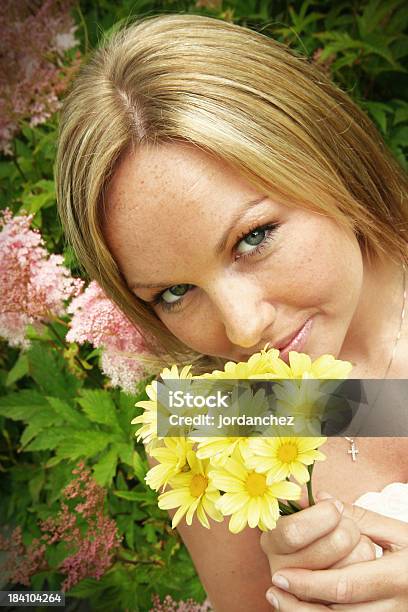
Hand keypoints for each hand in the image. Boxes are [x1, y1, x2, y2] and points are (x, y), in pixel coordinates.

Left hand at [263, 493, 407, 609]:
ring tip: (279, 600)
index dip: (310, 583)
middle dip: (303, 602)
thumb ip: (357, 517)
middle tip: (274, 587)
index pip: (346, 585)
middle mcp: (397, 607)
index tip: (281, 574)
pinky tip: (300, 607)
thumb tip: (319, 498)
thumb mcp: (396, 531)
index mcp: (399, 576)